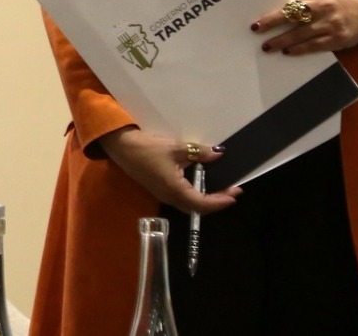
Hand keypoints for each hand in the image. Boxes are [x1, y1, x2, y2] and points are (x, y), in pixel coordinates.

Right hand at [98, 126, 238, 214]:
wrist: (121, 147)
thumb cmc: (147, 149)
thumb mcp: (176, 148)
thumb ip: (199, 152)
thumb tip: (219, 153)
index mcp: (175, 190)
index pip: (203, 204)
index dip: (220, 201)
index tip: (236, 195)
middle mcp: (170, 197)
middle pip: (198, 208)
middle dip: (217, 202)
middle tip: (232, 191)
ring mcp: (164, 195)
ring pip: (190, 205)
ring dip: (207, 200)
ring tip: (221, 189)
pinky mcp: (160, 190)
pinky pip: (183, 199)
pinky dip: (197, 195)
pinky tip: (201, 184)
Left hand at [254, 0, 357, 55]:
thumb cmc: (335, 1)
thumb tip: (276, 9)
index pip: (290, 5)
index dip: (272, 15)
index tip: (257, 23)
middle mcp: (324, 9)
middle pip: (294, 18)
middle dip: (273, 26)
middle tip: (258, 34)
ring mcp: (331, 25)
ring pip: (302, 35)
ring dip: (283, 41)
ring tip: (269, 46)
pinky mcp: (338, 39)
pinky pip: (315, 46)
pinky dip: (300, 49)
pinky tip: (288, 51)